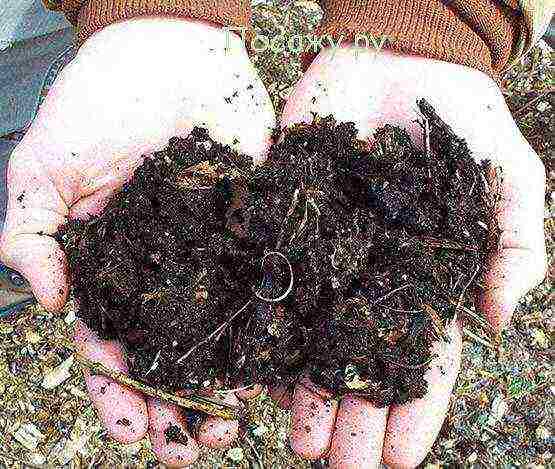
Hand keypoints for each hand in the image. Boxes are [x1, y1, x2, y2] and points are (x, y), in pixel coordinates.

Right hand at [0, 18, 274, 466]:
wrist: (165, 50)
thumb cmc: (96, 101)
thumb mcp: (45, 168)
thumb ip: (32, 233)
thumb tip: (49, 301)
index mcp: (114, 264)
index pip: (111, 342)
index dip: (119, 389)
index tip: (132, 434)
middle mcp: (167, 268)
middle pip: (171, 350)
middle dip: (178, 402)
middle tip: (191, 449)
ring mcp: (216, 250)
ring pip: (223, 329)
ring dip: (228, 381)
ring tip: (235, 427)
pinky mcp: (257, 225)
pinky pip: (267, 282)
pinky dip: (274, 325)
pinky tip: (280, 367)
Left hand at [276, 46, 545, 467]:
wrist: (395, 60)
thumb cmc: (458, 115)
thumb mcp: (507, 175)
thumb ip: (516, 245)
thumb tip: (499, 320)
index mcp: (420, 277)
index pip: (420, 359)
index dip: (412, 411)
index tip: (398, 459)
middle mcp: (368, 277)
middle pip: (361, 362)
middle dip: (354, 419)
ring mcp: (324, 253)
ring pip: (313, 337)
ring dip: (307, 392)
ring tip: (299, 443)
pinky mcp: (284, 223)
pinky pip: (272, 284)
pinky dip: (266, 330)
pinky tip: (259, 374)